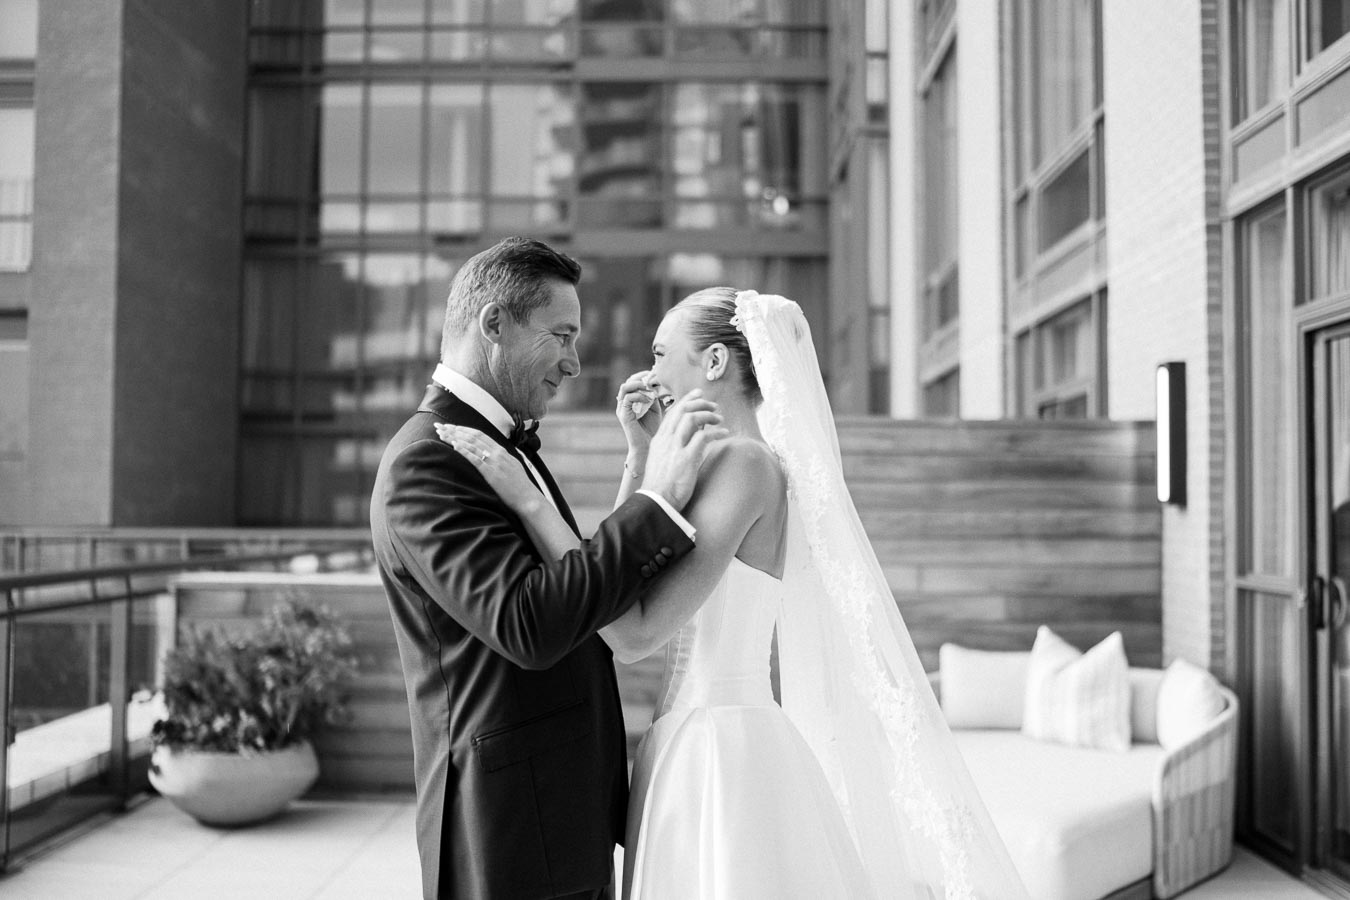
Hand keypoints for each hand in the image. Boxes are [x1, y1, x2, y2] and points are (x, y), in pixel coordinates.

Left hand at [435, 424, 541, 513]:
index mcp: (502, 450)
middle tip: (440, 426)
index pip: (480, 434)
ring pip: (472, 444)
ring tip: (441, 434)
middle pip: (473, 436)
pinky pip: (475, 459)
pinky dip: (464, 451)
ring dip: (455, 438)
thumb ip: (502, 459)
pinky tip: (454, 445)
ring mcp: (495, 462)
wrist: (528, 498)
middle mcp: (498, 452)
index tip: (451, 426)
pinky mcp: (491, 473)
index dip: (463, 429)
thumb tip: (493, 455)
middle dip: (454, 430)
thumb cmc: (520, 486)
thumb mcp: (512, 466)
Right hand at [615, 370, 661, 447]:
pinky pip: (627, 398)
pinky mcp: (623, 414)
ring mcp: (621, 409)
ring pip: (624, 388)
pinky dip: (638, 395)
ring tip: (649, 388)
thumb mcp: (654, 409)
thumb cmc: (651, 429)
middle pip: (627, 382)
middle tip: (651, 379)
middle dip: (640, 378)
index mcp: (630, 401)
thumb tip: (654, 384)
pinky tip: (648, 399)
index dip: (641, 376)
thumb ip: (652, 396)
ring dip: (638, 385)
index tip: (652, 374)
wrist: (647, 446)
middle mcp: (623, 403)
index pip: (631, 382)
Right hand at [641, 389, 728, 510]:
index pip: (673, 413)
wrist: (655, 502)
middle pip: (683, 410)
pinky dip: (716, 432)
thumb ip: (675, 447)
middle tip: (713, 405)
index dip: (686, 400)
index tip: (698, 394)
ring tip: (720, 418)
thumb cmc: (661, 487)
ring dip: (709, 415)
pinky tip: (724, 433)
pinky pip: (704, 436)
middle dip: (700, 403)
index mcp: (659, 440)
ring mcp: (675, 448)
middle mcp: (666, 440)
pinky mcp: (687, 458)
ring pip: (692, 418)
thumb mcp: (663, 462)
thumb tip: (695, 434)